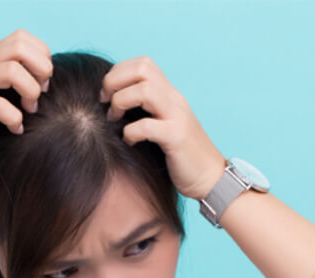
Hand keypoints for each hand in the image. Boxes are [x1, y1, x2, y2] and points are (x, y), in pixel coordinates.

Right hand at [0, 29, 52, 152]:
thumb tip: (23, 88)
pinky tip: (15, 129)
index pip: (21, 38)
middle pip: (21, 46)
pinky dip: (15, 118)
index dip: (40, 55)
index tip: (41, 80)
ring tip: (29, 109)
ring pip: (14, 70)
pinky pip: (1, 106)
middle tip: (41, 92)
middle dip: (41, 68)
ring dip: (31, 90)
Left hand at [100, 56, 226, 200]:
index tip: (106, 94)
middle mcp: (173, 99)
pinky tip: (128, 142)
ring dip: (120, 102)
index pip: (142, 63)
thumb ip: (144, 110)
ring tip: (114, 119)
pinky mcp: (176, 137)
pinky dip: (130, 132)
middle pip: (142, 68)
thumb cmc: (178, 154)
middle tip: (105, 102)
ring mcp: (176, 116)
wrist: (209, 177)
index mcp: (168, 93)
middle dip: (114, 81)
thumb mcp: (161, 124)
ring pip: (144, 90)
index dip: (117, 72)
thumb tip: (109, 104)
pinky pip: (147, 126)